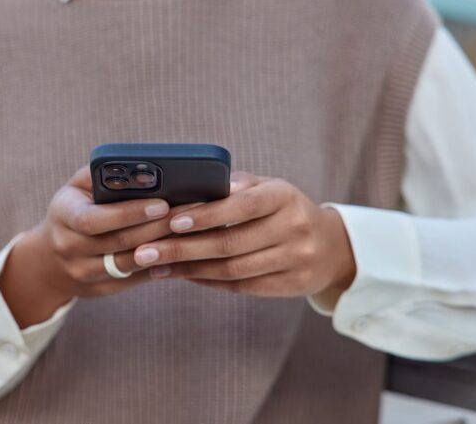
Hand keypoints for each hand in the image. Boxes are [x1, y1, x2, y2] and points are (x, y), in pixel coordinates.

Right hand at [0, 166, 186, 326]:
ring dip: (165, 247)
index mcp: (63, 215)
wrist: (51, 257)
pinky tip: (183, 250)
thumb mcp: (80, 187)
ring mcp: (83, 272)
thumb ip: (105, 175)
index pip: (93, 219)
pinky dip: (160, 263)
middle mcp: (68, 247)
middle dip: (158, 227)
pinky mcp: (101, 288)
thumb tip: (145, 173)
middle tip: (192, 213)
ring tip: (193, 230)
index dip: (128, 213)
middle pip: (119, 242)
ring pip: (131, 263)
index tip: (162, 203)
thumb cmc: (76, 208)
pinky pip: (136, 277)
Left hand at [131, 173, 356, 297]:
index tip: (172, 221)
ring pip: (232, 270)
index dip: (207, 214)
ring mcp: (295, 260)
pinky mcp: (291, 286)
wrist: (331, 246)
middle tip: (145, 251)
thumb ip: (233, 188)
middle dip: (182, 248)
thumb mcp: (267, 189)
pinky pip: (241, 287)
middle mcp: (294, 228)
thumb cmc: (282, 210)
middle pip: (230, 244)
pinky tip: (182, 275)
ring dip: (188, 269)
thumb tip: (186, 192)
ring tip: (155, 266)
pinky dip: (207, 281)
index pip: (242, 205)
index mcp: (284, 196)